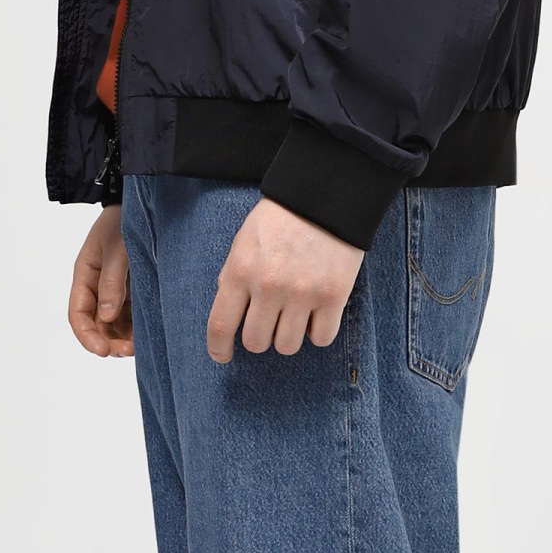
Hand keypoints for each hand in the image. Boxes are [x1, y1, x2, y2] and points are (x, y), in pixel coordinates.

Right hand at [68, 205, 132, 355]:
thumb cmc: (124, 221)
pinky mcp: (134, 289)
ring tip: (139, 347)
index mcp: (85, 274)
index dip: (87, 336)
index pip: (78, 313)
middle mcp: (97, 286)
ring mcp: (116, 288)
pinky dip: (135, 328)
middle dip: (108, 341)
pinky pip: (131, 315)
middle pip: (96, 323)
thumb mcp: (117, 249)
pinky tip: (147, 335)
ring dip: (122, 338)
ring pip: (114, 323)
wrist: (144, 203)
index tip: (102, 351)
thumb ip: (112, 282)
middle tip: (127, 352)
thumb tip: (106, 317)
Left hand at [208, 197, 362, 361]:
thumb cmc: (281, 219)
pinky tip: (316, 315)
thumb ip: (233, 277)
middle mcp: (269, 287)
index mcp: (241, 271)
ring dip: (288, 336)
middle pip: (256, 342)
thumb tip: (230, 314)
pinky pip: (321, 338)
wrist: (326, 197)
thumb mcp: (244, 241)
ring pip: (287, 346)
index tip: (222, 356)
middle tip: (268, 322)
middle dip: (259, 337)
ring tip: (294, 316)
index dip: (218, 348)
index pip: (221, 325)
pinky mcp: (333, 297)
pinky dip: (318, 332)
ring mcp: (303, 294)